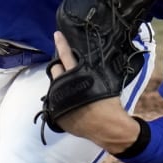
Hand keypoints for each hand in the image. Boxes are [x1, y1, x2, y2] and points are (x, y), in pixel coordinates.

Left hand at [51, 30, 143, 150]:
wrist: (107, 127)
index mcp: (76, 76)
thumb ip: (89, 72)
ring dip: (60, 83)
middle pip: (55, 69)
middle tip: (66, 67)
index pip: (66, 56)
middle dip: (59, 65)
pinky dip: (60, 98)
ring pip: (54, 86)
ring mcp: (57, 100)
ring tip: (70, 87)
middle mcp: (63, 87)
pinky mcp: (55, 113)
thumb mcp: (102, 81)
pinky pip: (54, 101)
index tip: (57, 35)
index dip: (61, 44)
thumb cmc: (109, 103)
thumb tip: (82, 64)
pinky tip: (69, 102)